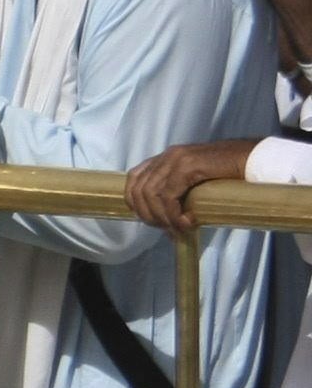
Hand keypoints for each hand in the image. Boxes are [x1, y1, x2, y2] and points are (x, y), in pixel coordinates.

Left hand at [130, 138, 258, 232]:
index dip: (137, 205)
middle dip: (149, 216)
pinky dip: (173, 214)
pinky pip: (168, 195)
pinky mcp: (188, 166)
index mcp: (164, 159)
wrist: (254, 160)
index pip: (133, 180)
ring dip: (162, 218)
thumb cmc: (229, 176)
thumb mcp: (196, 185)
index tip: (153, 223)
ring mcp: (175, 159)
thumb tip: (166, 226)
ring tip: (179, 229)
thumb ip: (178, 197)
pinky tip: (186, 222)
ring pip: (151, 194)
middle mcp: (166, 156)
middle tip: (168, 231)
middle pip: (138, 190)